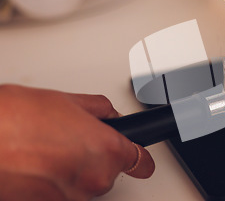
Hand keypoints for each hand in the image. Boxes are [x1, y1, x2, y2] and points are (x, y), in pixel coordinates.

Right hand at [0, 85, 154, 200]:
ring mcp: (71, 199)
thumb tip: (108, 115)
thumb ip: (98, 110)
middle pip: (108, 172)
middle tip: (69, 139)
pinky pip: (61, 194)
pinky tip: (34, 163)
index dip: (141, 158)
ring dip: (71, 170)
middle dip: (94, 157)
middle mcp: (94, 180)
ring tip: (43, 149)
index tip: (143, 160)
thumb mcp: (67, 101)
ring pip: (83, 184)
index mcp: (106, 151)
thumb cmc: (13, 120)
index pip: (140, 161)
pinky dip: (52, 182)